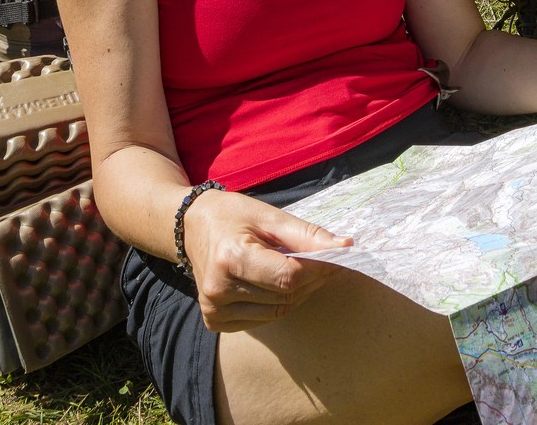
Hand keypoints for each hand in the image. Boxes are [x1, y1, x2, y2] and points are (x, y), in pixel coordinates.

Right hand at [181, 187, 352, 332]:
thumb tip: (345, 248)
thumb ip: (306, 234)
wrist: (191, 226)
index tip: (339, 258)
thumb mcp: (269, 215)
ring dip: (298, 293)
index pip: (288, 276)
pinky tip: (275, 283)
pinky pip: (262, 320)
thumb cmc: (233, 216)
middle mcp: (219, 289)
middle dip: (312, 280)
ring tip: (300, 269)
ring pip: (277, 312)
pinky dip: (278, 304)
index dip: (319, 269)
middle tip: (326, 261)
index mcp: (231, 257)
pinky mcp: (214, 321)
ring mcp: (214, 309)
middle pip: (285, 296)